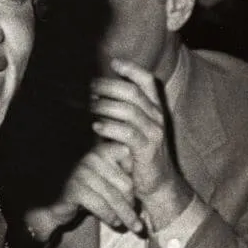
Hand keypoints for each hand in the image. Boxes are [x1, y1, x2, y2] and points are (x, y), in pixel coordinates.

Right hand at [25, 140, 138, 239]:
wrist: (50, 204)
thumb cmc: (84, 192)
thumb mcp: (105, 179)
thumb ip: (122, 175)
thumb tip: (149, 183)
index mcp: (101, 149)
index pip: (130, 160)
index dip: (136, 180)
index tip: (138, 196)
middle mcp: (91, 156)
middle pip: (125, 183)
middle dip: (131, 204)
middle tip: (136, 219)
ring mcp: (81, 171)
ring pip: (114, 197)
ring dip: (125, 215)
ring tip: (132, 226)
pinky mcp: (74, 188)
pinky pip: (101, 205)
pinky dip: (109, 216)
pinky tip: (113, 223)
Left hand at [90, 60, 191, 228]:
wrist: (159, 184)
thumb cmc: (139, 155)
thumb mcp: (133, 130)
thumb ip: (121, 113)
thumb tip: (94, 97)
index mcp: (156, 109)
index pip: (147, 81)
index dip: (131, 69)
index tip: (113, 62)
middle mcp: (157, 117)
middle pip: (133, 93)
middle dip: (109, 86)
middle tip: (89, 87)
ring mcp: (154, 133)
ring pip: (129, 110)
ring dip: (105, 105)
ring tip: (88, 105)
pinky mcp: (147, 150)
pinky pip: (127, 133)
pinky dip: (109, 127)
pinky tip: (95, 127)